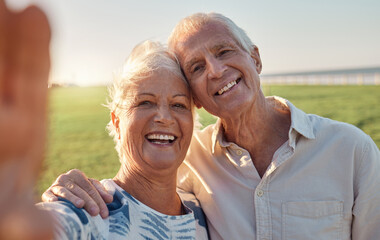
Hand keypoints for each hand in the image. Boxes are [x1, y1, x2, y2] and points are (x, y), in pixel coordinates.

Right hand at [0, 0, 51, 238]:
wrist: (0, 206)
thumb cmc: (2, 213)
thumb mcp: (10, 219)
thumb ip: (26, 224)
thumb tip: (47, 235)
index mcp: (22, 128)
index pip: (28, 80)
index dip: (29, 49)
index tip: (34, 12)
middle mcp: (7, 112)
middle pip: (8, 62)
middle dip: (9, 30)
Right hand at [42, 169, 112, 218]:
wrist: (57, 192)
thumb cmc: (78, 191)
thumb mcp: (89, 189)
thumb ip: (100, 192)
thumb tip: (110, 199)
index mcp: (77, 174)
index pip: (90, 187)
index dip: (99, 200)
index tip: (104, 212)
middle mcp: (65, 177)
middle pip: (80, 191)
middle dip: (89, 202)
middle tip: (96, 212)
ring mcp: (55, 185)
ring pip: (66, 192)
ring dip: (73, 198)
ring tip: (80, 205)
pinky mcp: (46, 193)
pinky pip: (48, 195)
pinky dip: (51, 198)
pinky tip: (55, 202)